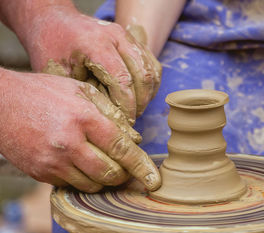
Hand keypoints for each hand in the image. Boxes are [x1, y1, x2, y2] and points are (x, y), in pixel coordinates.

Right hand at [0, 70, 160, 191]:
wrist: (0, 103)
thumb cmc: (44, 92)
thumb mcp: (81, 91)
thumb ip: (112, 115)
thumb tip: (135, 139)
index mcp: (84, 118)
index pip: (122, 149)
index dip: (142, 167)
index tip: (154, 180)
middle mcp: (69, 144)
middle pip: (110, 173)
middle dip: (123, 174)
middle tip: (125, 167)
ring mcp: (53, 162)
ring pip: (92, 185)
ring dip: (104, 179)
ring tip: (103, 164)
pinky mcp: (40, 174)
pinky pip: (72, 186)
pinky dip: (83, 179)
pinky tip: (81, 164)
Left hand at [24, 5, 160, 123]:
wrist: (56, 21)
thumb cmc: (53, 48)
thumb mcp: (61, 74)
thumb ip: (86, 93)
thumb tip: (111, 115)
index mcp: (96, 44)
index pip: (122, 80)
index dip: (126, 106)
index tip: (124, 122)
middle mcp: (117, 37)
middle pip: (142, 76)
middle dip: (139, 103)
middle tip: (130, 119)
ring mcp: (128, 37)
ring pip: (151, 71)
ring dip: (146, 95)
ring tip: (134, 110)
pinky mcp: (135, 41)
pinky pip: (152, 66)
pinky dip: (149, 85)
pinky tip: (138, 97)